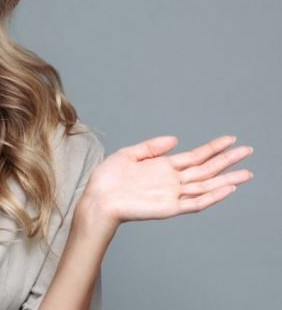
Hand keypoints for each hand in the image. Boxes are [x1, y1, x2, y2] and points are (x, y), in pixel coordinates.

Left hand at [82, 135, 253, 228]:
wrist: (98, 198)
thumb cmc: (108, 179)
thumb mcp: (129, 154)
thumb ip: (152, 147)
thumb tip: (175, 139)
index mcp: (163, 166)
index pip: (195, 156)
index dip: (213, 147)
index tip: (230, 139)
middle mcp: (172, 180)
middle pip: (206, 169)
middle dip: (227, 160)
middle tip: (248, 150)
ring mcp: (172, 194)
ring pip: (206, 185)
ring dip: (227, 179)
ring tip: (246, 172)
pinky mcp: (169, 207)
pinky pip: (195, 202)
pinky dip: (212, 196)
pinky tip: (227, 188)